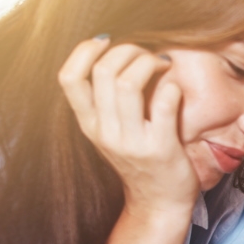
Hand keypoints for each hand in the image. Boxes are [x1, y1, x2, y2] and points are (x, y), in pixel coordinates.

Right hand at [58, 36, 199, 217]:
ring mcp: (131, 141)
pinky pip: (163, 102)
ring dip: (148, 62)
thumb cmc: (140, 159)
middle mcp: (104, 132)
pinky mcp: (160, 148)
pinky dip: (170, 85)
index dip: (84, 50)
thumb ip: (105, 99)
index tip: (107, 41)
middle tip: (146, 54)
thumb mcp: (110, 131)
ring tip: (161, 65)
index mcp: (89, 124)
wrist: (160, 202)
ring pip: (128, 82)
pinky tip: (175, 87)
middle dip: (128, 50)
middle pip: (103, 71)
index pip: (68, 78)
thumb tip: (112, 49)